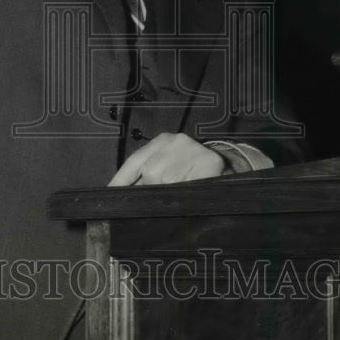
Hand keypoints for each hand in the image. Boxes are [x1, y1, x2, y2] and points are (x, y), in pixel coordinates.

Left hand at [108, 132, 224, 185]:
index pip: (134, 161)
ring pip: (169, 181)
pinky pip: (189, 186)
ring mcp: (193, 149)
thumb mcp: (169, 167)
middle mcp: (175, 141)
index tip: (110, 195)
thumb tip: (125, 195)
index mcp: (161, 141)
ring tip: (181, 194)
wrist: (229, 167)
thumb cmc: (193, 171)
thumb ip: (148, 177)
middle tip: (162, 198)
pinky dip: (187, 195)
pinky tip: (191, 192)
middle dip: (153, 191)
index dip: (121, 180)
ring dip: (171, 194)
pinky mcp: (210, 161)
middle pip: (151, 173)